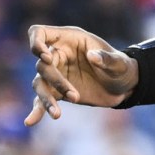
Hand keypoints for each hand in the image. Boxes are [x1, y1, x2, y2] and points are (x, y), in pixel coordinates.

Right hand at [24, 25, 138, 125]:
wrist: (123, 87)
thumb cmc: (121, 68)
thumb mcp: (119, 63)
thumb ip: (108, 59)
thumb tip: (93, 56)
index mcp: (70, 39)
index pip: (40, 33)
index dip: (36, 42)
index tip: (46, 57)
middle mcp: (59, 55)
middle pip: (42, 65)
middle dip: (55, 80)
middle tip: (75, 96)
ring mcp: (56, 73)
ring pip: (40, 84)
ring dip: (46, 99)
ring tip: (57, 114)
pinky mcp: (57, 91)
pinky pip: (41, 100)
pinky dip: (37, 110)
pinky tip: (30, 121)